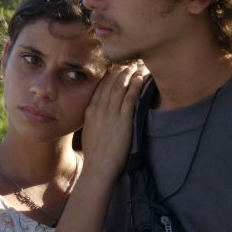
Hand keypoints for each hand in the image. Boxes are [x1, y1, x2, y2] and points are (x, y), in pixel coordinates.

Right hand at [80, 62, 147, 181]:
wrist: (98, 168)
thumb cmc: (95, 155)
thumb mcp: (90, 132)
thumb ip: (94, 120)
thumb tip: (99, 113)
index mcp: (90, 111)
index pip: (100, 86)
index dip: (110, 75)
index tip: (118, 68)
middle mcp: (99, 109)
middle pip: (110, 83)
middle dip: (121, 71)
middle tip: (131, 62)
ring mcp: (110, 115)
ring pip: (120, 88)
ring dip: (129, 74)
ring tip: (138, 65)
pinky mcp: (122, 122)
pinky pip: (129, 99)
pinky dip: (135, 87)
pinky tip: (141, 78)